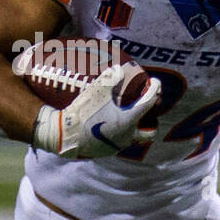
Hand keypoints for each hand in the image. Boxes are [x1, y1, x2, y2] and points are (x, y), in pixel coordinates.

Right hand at [33, 64, 161, 157]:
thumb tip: (119, 68)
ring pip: (135, 138)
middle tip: (147, 111)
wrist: (64, 135)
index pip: (149, 103)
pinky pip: (120, 142)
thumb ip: (109, 78)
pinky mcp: (107, 151)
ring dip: (136, 128)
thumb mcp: (96, 91)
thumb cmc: (82, 111)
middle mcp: (128, 136)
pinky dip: (121, 133)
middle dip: (153, 122)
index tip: (155, 82)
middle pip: (151, 132)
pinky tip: (113, 125)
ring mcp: (118, 146)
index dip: (155, 90)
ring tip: (129, 116)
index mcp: (128, 120)